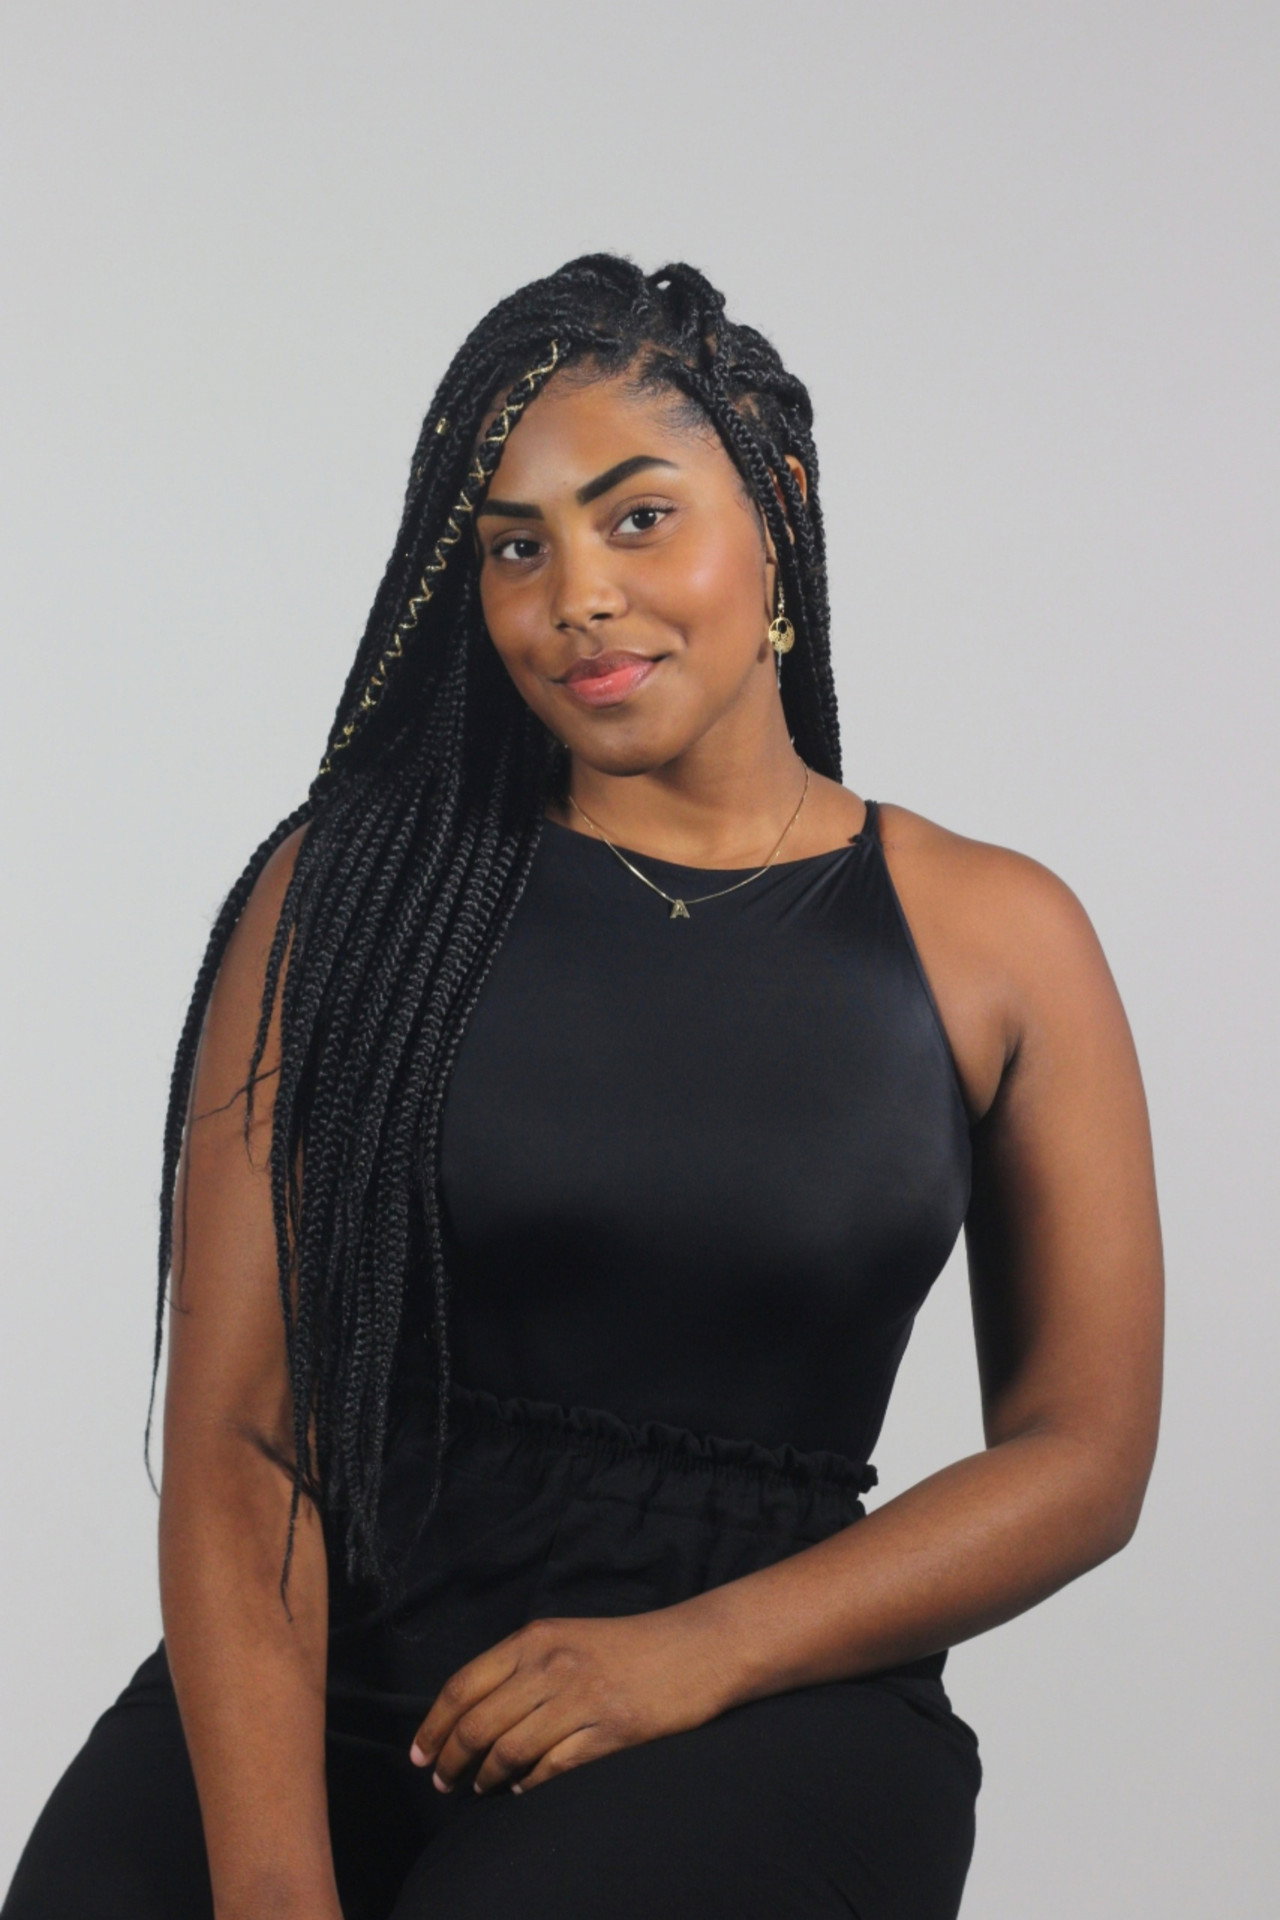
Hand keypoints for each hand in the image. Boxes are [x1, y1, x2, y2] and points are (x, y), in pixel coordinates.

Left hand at [409, 1604, 733, 1795]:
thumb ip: (523, 1666)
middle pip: (478, 1724)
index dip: (433, 1726)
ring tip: (481, 1788)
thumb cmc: (627, 1645)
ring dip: (486, 1778)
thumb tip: (472, 1712)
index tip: (418, 1755)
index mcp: (535, 1639)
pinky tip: (523, 1790)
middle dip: (450, 1761)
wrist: (697, 1647)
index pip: (463, 1686)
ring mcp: (581, 1699)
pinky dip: (530, 1785)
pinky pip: (553, 1768)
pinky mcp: (611, 1732)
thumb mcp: (567, 1637)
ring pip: (509, 1751)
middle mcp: (551, 1666)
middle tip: (443, 1783)